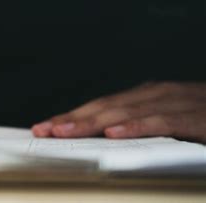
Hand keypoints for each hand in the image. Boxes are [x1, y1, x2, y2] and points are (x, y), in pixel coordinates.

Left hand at [32, 82, 205, 142]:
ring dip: (92, 121)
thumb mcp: (169, 121)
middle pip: (106, 106)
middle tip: (43, 130)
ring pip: (127, 111)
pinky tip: (115, 134)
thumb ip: (140, 127)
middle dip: (72, 119)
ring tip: (64, 132)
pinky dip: (138, 126)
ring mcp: (177, 102)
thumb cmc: (204, 120)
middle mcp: (157, 95)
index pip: (101, 106)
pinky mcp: (197, 116)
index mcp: (148, 97)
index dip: (71, 116)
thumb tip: (105, 139)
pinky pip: (163, 121)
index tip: (44, 128)